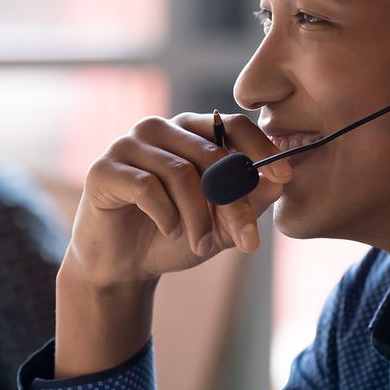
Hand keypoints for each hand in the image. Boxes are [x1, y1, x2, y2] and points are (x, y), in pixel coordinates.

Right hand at [63, 112, 291, 288]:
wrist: (123, 266)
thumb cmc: (173, 236)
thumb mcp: (221, 224)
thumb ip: (249, 202)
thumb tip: (280, 181)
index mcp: (190, 132)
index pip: (231, 124)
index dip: (261, 148)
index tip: (285, 176)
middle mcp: (160, 128)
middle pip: (211, 155)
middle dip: (234, 203)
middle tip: (247, 241)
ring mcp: (129, 144)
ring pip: (181, 172)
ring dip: (198, 218)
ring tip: (201, 245)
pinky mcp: (104, 168)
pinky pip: (147, 186)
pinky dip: (166, 215)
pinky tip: (170, 232)